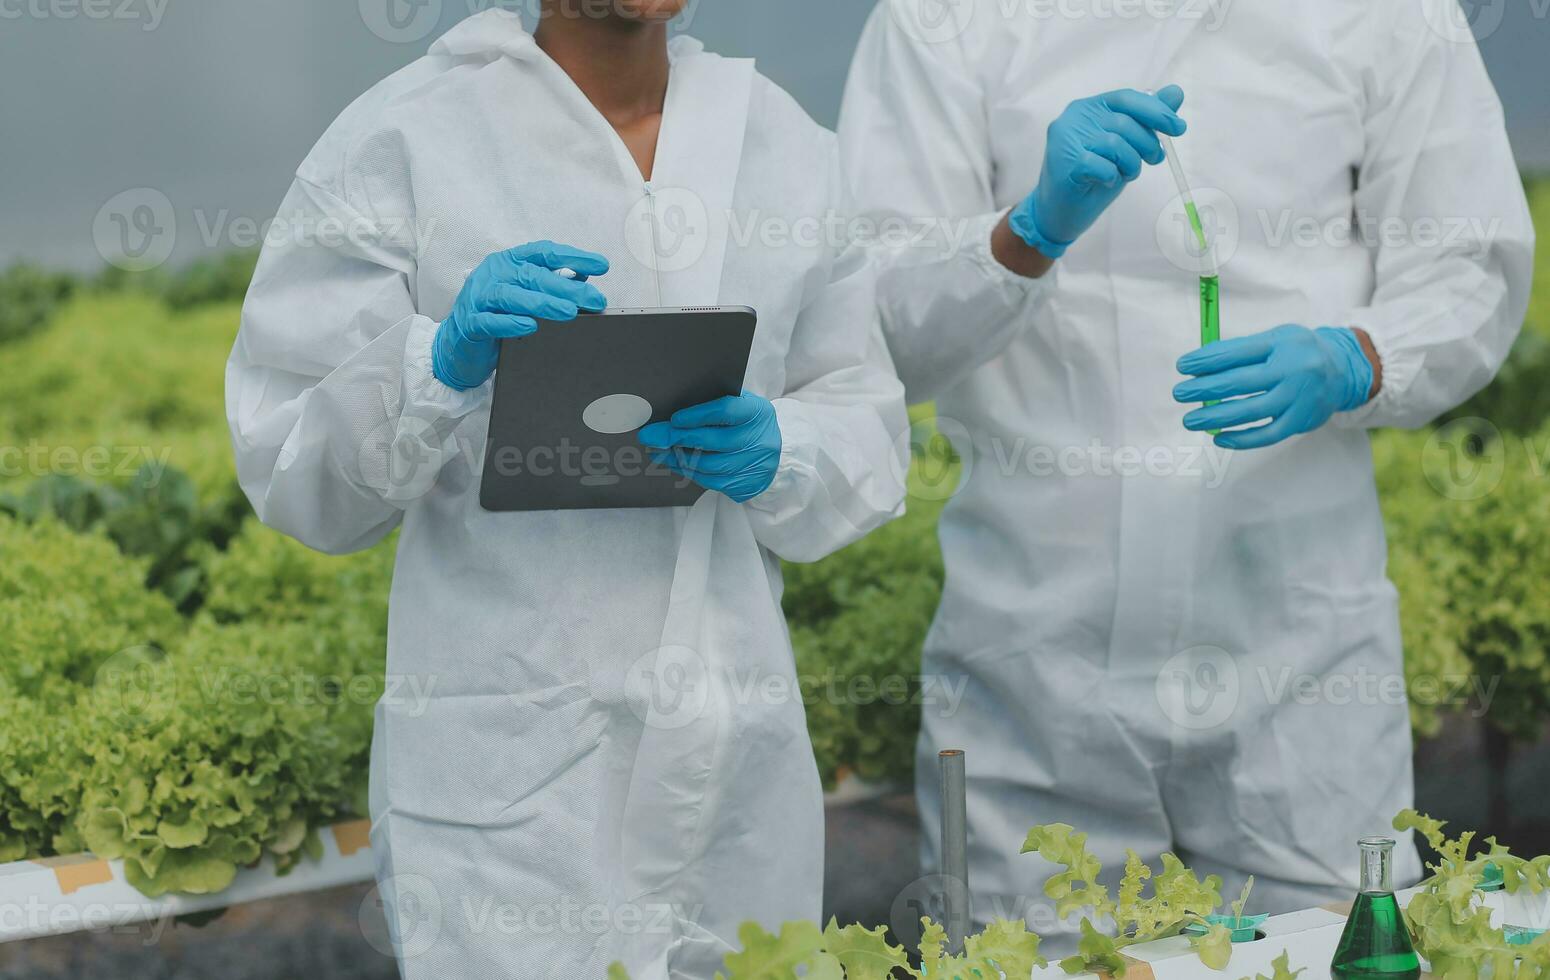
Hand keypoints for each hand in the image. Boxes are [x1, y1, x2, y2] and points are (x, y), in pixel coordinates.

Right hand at [433, 241, 608, 390]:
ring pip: (512, 296)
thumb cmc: (495, 314)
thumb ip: (549, 284)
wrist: (458, 343)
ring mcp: (479, 297)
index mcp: (509, 262)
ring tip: (569, 312)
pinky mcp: (470, 323)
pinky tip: (530, 327)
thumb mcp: (524, 295)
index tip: (600, 266)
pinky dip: (511, 323)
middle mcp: (493, 274)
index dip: (573, 257)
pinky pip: (490, 322)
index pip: (543, 253)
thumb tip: (582, 280)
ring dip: (542, 303)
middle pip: (532, 275)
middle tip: (594, 299)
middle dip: (567, 287)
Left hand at [638, 391, 781, 502]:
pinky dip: (689, 471)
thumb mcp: (741, 404)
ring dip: (677, 458)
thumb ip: (715, 403)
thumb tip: (674, 410)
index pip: (725, 411)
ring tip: (657, 451)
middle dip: (676, 438)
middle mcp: (758, 439)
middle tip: (651, 436)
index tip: (673, 419)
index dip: (696, 416)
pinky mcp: (745, 484)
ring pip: (708, 464)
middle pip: (712, 441)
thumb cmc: (748, 422)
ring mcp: (753, 465)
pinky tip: (675, 463)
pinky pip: (710, 481)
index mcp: (757, 412)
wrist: (777, 452)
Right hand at [1007, 86, 1186, 257]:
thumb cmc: (1094, 175)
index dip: (1156, 111)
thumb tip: (1176, 93)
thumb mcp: (1126, 145)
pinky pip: (1102, 166)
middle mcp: (1074, 117)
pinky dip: (1112, 176)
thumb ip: (1147, 119)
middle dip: (1147, 143)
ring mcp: (1065, 140)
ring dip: (1130, 164)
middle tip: (1154, 160)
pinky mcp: (1064, 164)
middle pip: (1124, 122)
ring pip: (1115, 144)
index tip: (1178, 128)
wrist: (1060, 211)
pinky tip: (1107, 181)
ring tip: (1127, 174)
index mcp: (1089, 107)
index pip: (1126, 98)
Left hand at [1174, 325, 1376, 449]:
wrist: (1344, 369)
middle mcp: (1293, 369)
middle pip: (1240, 382)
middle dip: (1205, 389)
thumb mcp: (1275, 338)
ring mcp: (1299, 397)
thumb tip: (1200, 364)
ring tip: (1191, 419)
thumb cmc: (1298, 352)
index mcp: (1281, 343)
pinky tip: (1220, 437)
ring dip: (1216, 417)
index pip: (1236, 352)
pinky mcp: (1302, 420)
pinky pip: (1268, 434)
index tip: (1183, 366)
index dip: (1206, 360)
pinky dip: (1242, 438)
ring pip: (1250, 411)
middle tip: (1180, 393)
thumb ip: (1241, 350)